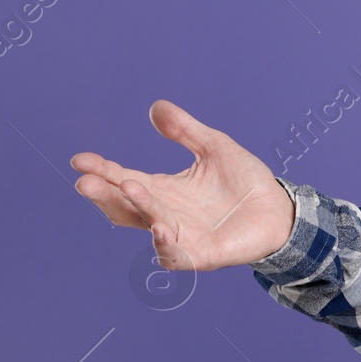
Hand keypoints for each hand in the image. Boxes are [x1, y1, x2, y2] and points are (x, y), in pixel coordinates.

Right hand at [71, 100, 296, 271]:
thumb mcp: (214, 148)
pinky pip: (176, 255)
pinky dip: (166, 246)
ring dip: (136, 208)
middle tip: (84, 180)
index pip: (124, 180)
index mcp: (163, 190)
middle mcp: (165, 215)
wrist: (280, 210)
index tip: (80, 159)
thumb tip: (156, 106)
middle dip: (104, 194)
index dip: (102, 170)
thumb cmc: (246, 182)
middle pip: (125, 206)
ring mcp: (181, 237)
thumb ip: (185, 130)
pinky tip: (160, 229)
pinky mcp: (202, 254)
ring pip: (148, 225)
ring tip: (127, 187)